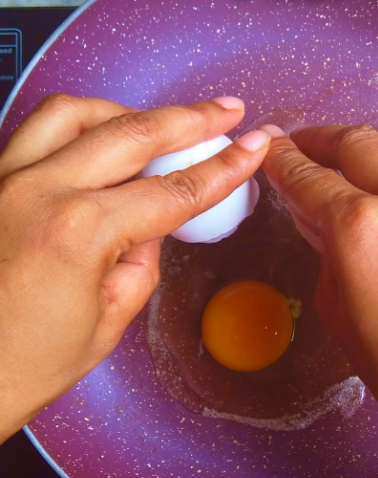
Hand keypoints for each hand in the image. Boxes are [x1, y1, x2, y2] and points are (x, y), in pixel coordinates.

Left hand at [0, 93, 269, 441]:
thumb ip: (141, 261)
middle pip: (131, 131)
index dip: (221, 169)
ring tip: (154, 126)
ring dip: (122, 111)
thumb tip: (151, 223)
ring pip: (73, 113)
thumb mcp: (106, 322)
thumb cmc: (22, 366)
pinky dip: (72, 127)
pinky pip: (33, 132)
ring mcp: (1, 180)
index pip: (171, 191)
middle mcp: (36, 190)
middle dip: (188, 118)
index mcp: (77, 230)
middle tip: (224, 111)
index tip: (252, 147)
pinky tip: (94, 143)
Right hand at [263, 124, 377, 473]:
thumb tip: (326, 232)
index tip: (273, 152)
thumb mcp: (344, 319)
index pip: (309, 177)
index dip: (283, 161)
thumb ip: (329, 261)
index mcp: (361, 228)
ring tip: (355, 165)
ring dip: (371, 150)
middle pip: (356, 143)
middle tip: (302, 145)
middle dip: (321, 140)